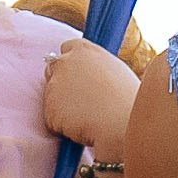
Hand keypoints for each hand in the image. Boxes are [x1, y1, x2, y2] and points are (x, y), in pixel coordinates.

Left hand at [41, 37, 139, 153]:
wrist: (124, 124)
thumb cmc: (129, 101)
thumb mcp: (116, 71)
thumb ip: (96, 67)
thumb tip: (89, 73)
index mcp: (84, 50)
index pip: (67, 48)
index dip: (72, 63)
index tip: (78, 76)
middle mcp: (64, 63)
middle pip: (53, 69)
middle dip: (61, 82)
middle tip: (80, 100)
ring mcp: (54, 86)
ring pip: (52, 96)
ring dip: (62, 106)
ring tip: (88, 117)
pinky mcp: (49, 109)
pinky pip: (53, 119)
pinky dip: (62, 125)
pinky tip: (82, 128)